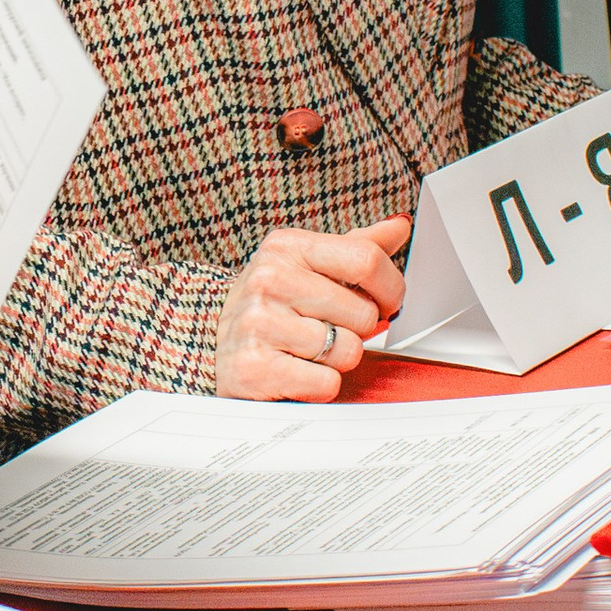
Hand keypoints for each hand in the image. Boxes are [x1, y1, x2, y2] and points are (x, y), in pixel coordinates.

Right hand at [215, 216, 410, 399]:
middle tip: (329, 329)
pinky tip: (297, 371)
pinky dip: (320, 386)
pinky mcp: (255, 368)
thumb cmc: (269, 304)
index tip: (385, 302)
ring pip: (348, 350)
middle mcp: (269, 279)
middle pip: (363, 312)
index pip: (366, 259)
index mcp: (286, 247)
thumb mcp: (306, 265)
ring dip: (337, 360)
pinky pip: (327, 383)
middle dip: (357, 330)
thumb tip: (400, 225)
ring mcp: (258, 323)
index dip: (390, 288)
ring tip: (308, 351)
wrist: (210, 342)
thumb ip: (355, 247)